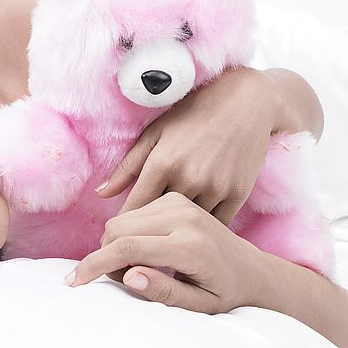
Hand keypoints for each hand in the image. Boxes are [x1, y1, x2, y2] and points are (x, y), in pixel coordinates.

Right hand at [65, 192, 265, 313]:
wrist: (252, 268)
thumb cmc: (225, 293)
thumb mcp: (198, 305)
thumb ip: (163, 292)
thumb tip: (129, 276)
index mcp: (190, 245)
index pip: (127, 248)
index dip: (94, 264)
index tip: (73, 282)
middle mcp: (183, 217)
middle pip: (117, 229)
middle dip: (106, 257)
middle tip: (125, 280)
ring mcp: (179, 202)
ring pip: (121, 219)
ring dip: (116, 246)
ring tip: (140, 267)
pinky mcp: (174, 197)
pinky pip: (133, 213)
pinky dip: (127, 234)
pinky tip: (145, 251)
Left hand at [96, 67, 282, 223]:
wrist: (247, 102)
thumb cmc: (193, 114)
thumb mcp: (156, 133)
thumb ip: (128, 167)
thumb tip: (100, 194)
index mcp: (163, 162)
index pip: (134, 207)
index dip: (123, 225)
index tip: (115, 237)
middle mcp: (189, 177)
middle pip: (160, 221)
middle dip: (146, 233)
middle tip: (136, 244)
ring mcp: (216, 187)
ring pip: (188, 225)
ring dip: (176, 234)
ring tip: (165, 240)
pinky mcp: (238, 194)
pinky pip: (215, 224)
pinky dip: (204, 231)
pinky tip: (194, 232)